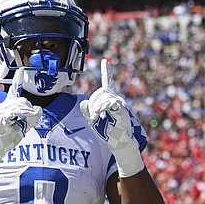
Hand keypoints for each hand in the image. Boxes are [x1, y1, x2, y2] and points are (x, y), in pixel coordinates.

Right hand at [0, 68, 42, 182]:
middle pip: (21, 100)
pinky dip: (27, 113)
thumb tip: (39, 109)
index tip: (22, 70)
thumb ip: (30, 119)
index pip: (13, 92)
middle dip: (30, 109)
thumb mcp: (22, 128)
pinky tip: (31, 115)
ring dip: (30, 112)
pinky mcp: (2, 117)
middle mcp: (2, 107)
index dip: (17, 81)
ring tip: (32, 118)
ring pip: (21, 105)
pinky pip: (17, 111)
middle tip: (34, 117)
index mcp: (6, 108)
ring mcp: (1, 112)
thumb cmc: (6, 139)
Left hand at [80, 59, 144, 177]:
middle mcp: (117, 99)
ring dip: (96, 109)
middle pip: (100, 94)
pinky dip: (100, 110)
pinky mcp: (121, 108)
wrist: (119, 142)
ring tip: (96, 119)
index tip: (105, 61)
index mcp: (111, 100)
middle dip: (94, 105)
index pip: (108, 82)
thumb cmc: (108, 133)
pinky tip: (98, 116)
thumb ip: (88, 111)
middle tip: (94, 117)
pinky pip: (107, 103)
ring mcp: (120, 103)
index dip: (106, 71)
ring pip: (102, 99)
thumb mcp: (94, 120)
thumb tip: (83, 103)